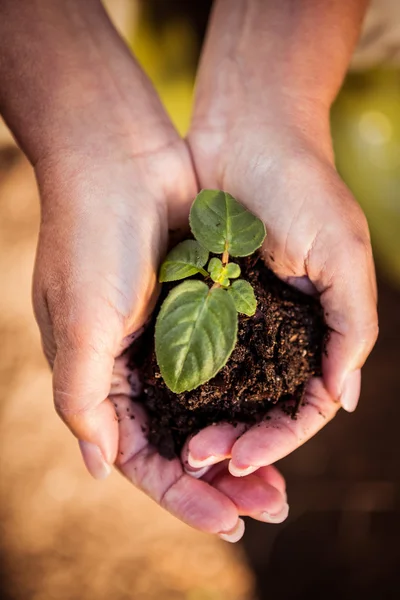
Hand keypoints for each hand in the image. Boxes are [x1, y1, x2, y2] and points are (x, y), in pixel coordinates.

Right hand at [32, 96, 288, 541]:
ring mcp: (167, 338)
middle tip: (269, 509)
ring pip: (208, 410)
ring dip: (242, 442)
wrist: (123, 161)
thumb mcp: (77, 324)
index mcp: (97, 377)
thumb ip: (82, 398)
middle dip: (220, 480)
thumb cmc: (91, 240)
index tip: (225, 520)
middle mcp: (132, 365)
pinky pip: (226, 365)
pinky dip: (248, 395)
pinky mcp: (197, 311)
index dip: (179, 493)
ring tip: (281, 481)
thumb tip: (98, 467)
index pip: (139, 455)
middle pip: (179, 441)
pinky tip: (278, 417)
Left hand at [186, 45, 377, 478]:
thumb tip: (343, 398)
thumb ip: (352, 326)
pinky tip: (162, 408)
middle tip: (200, 462)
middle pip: (260, 409)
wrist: (246, 132)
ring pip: (223, 391)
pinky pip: (189, 351)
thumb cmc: (301, 188)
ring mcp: (236, 318)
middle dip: (237, 443)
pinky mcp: (198, 297)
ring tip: (180, 449)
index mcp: (317, 329)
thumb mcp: (342, 253)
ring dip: (206, 424)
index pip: (303, 406)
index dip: (278, 439)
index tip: (242, 460)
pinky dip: (181, 385)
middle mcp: (277, 332)